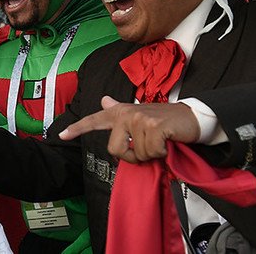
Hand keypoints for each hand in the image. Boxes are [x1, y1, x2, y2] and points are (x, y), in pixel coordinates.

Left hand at [58, 95, 200, 163]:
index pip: (95, 120)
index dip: (78, 129)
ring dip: (151, 154)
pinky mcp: (153, 126)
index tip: (62, 135)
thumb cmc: (166, 122)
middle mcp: (126, 112)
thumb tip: (104, 100)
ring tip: (160, 142)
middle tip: (147, 149)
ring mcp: (139, 118)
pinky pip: (150, 152)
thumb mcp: (140, 115)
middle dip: (132, 156)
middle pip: (114, 149)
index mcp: (120, 112)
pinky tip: (167, 142)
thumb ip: (119, 110)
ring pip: (136, 154)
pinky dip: (161, 153)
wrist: (192, 118)